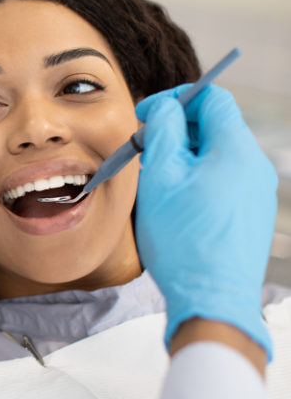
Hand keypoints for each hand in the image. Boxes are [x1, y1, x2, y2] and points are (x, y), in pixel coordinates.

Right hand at [135, 85, 276, 358]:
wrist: (212, 299)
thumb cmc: (182, 239)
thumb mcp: (160, 177)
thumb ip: (162, 131)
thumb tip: (164, 107)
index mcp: (236, 150)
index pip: (211, 98)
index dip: (174, 98)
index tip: (145, 116)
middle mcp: (255, 167)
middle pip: (213, 127)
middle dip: (174, 131)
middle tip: (143, 150)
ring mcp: (256, 193)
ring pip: (215, 157)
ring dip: (182, 158)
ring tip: (154, 182)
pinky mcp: (250, 216)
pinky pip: (221, 182)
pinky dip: (195, 180)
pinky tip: (173, 204)